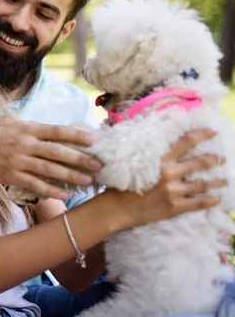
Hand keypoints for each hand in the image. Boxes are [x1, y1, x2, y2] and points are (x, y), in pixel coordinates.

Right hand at [0, 121, 102, 199]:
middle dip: (79, 158)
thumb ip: (43, 133)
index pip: (57, 131)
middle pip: (56, 151)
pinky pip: (34, 184)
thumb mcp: (22, 127)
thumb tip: (71, 135)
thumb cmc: (4, 137)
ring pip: (48, 169)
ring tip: (88, 180)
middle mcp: (25, 144)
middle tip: (98, 164)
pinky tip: (64, 194)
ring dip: (70, 175)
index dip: (76, 135)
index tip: (94, 141)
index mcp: (30, 129)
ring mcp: (18, 160)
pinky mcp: (12, 176)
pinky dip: (50, 190)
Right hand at [106, 128, 224, 229]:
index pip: (185, 142)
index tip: (213, 132)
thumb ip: (154, 157)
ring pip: (203, 184)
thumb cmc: (123, 185)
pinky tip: (217, 198)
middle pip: (200, 163)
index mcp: (160, 159)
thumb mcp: (136, 164)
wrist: (117, 209)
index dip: (201, 135)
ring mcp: (174, 191)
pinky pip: (199, 203)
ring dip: (217, 182)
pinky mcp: (175, 206)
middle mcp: (169, 173)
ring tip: (225, 181)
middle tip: (223, 159)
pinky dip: (211, 200)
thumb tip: (167, 147)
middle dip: (215, 160)